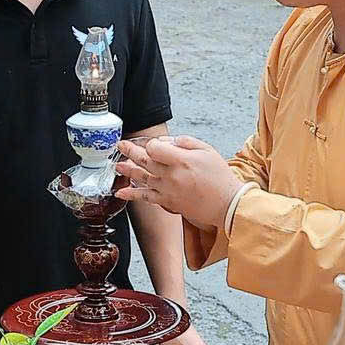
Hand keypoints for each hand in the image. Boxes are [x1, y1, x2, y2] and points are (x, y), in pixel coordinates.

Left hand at [116, 134, 239, 231]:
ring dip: (128, 170)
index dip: (152, 144)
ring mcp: (167, 189)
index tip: (155, 144)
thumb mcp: (207, 150)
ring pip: (142, 177)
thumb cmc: (219, 177)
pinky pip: (145, 197)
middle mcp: (170, 175)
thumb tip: (167, 141)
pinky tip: (120, 193)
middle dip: (130, 151)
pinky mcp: (167, 201)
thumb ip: (185, 142)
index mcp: (181, 160)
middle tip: (121, 145)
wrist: (227, 203)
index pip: (154, 148)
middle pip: (144, 160)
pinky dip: (131, 195)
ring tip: (118, 165)